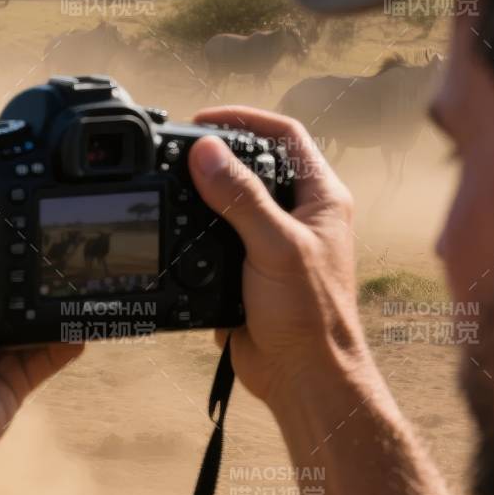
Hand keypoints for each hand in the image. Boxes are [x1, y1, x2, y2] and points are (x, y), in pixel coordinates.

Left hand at [0, 160, 82, 473]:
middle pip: (9, 277)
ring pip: (36, 311)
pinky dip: (73, 335)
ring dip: (58, 295)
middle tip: (68, 229)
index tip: (18, 193)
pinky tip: (91, 316)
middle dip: (33, 258)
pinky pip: (54, 350)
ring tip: (88, 267)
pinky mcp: (19, 373)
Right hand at [187, 107, 373, 411]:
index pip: (285, 136)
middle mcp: (299, 215)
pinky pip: (215, 240)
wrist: (302, 376)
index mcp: (321, 198)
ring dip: (202, 194)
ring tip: (171, 185)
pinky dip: (193, 233)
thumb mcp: (275, 246)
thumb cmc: (310, 315)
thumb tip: (206, 153)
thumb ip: (241, 198)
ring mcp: (273, 243)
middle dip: (216, 154)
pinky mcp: (247, 271)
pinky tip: (176, 232)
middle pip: (254, 164)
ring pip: (231, 203)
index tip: (203, 120)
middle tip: (179, 151)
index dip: (245, 118)